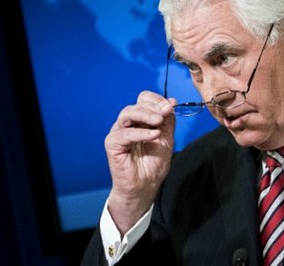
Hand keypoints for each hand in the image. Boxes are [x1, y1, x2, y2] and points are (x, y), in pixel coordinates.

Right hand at [104, 90, 175, 234]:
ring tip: (158, 121)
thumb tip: (170, 102)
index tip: (171, 105)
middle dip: (154, 106)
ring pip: (128, 113)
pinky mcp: (112, 143)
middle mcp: (129, 123)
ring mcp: (119, 132)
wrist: (146, 186)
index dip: (158, 100)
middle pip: (138, 104)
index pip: (145, 99)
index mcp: (141, 119)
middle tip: (166, 112)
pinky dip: (140, 132)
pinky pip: (124, 133)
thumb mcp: (167, 138)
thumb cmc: (154, 164)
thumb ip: (168, 121)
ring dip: (146, 114)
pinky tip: (153, 135)